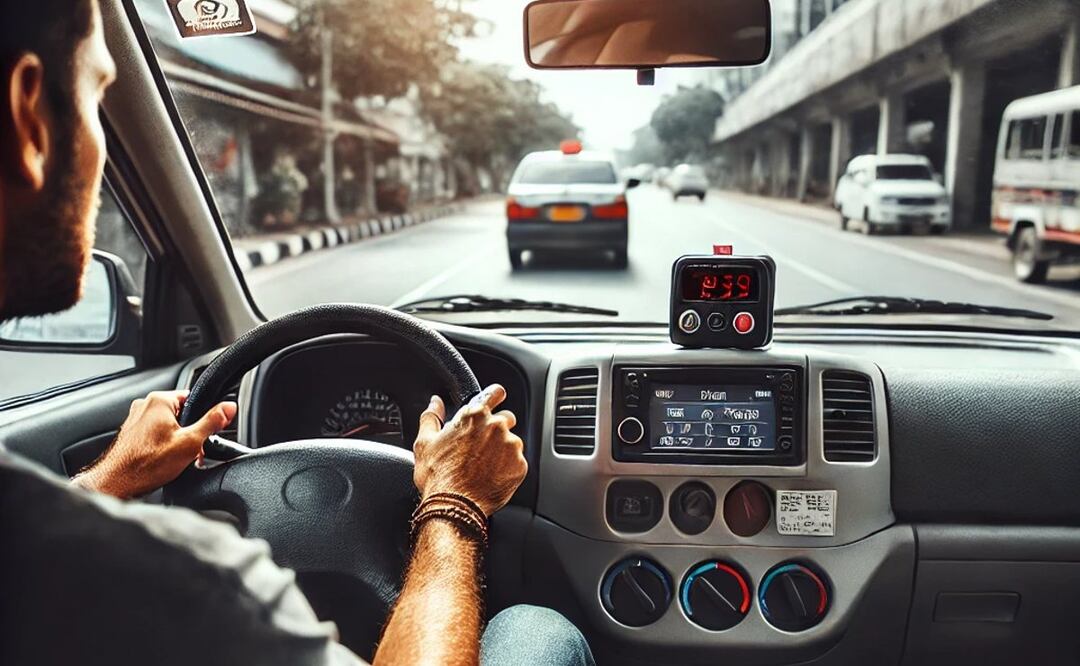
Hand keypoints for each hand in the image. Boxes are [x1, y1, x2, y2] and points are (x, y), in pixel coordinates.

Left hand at [72, 390, 236, 498]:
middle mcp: (144, 405)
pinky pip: (156, 435)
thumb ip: (212, 422)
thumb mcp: (190, 442)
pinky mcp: (131, 434)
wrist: (116, 484)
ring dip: (178, 441)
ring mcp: (136, 420)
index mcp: (159, 400)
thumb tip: (228, 407)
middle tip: (194, 451)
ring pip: (169, 425)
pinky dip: (164, 446)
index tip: (208, 432)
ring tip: (178, 459)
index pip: (193, 399)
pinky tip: (164, 462)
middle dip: (191, 432)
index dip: (205, 416)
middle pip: (181, 413)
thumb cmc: (146, 465)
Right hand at [413, 384, 526, 515]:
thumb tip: (434, 402)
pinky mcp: (519, 466)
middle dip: (497, 429)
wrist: (453, 506)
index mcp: (474, 416)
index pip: (495, 393)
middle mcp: (496, 427)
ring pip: (513, 442)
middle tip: (481, 448)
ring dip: (502, 451)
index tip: (496, 400)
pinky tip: (492, 477)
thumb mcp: (425, 443)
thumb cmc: (437, 476)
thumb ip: (431, 417)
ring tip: (484, 468)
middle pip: (506, 419)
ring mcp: (510, 446)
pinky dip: (508, 469)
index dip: (495, 396)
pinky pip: (517, 463)